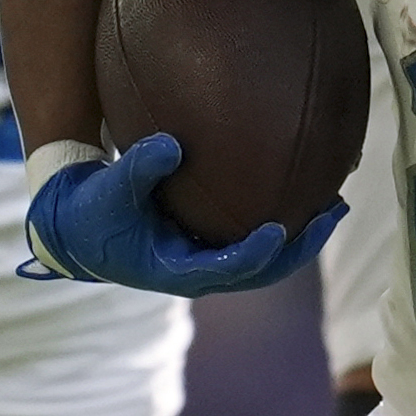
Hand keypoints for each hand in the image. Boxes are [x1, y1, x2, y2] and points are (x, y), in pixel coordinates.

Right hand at [20, 133, 342, 296]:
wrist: (81, 229)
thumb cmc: (93, 213)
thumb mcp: (108, 191)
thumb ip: (138, 169)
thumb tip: (174, 143)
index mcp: (178, 271)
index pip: (228, 269)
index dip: (256, 253)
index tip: (278, 230)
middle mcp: (203, 272)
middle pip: (265, 270)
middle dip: (301, 246)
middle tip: (332, 213)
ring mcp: (212, 261)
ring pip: (269, 259)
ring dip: (303, 236)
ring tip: (335, 204)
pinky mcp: (214, 246)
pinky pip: (257, 237)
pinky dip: (284, 219)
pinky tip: (305, 189)